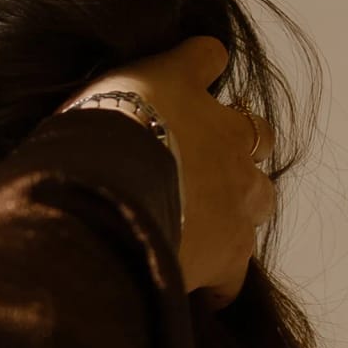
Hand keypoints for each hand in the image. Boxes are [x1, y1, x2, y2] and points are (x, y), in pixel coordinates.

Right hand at [60, 37, 275, 304]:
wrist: (105, 189)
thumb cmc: (86, 137)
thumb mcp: (90, 95)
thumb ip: (107, 96)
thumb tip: (99, 108)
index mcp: (182, 85)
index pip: (205, 58)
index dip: (199, 69)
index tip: (194, 76)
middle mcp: (223, 134)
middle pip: (256, 133)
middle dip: (237, 148)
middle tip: (201, 166)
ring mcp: (236, 193)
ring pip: (261, 198)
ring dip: (239, 207)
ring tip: (205, 224)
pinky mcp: (230, 250)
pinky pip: (234, 275)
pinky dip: (220, 281)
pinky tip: (199, 289)